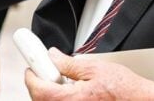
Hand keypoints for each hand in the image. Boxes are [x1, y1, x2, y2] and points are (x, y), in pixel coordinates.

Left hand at [25, 47, 153, 100]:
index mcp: (72, 99)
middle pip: (41, 99)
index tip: (32, 66)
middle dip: (40, 84)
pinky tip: (70, 91)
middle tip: (46, 70)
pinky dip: (60, 98)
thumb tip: (52, 56)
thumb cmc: (122, 88)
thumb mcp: (94, 67)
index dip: (31, 75)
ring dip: (50, 92)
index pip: (39, 89)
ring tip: (62, 80)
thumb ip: (69, 63)